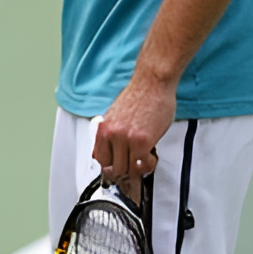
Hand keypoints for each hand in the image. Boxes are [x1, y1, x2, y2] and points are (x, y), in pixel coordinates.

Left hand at [93, 72, 176, 191]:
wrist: (152, 82)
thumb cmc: (139, 96)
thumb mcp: (115, 115)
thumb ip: (109, 134)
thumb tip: (104, 151)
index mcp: (103, 128)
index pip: (100, 160)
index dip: (111, 167)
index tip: (119, 169)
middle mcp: (112, 134)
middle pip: (114, 169)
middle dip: (126, 171)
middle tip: (135, 165)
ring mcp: (126, 139)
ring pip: (128, 170)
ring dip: (138, 169)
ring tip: (144, 159)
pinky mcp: (142, 141)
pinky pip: (143, 165)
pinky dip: (148, 165)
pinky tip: (151, 156)